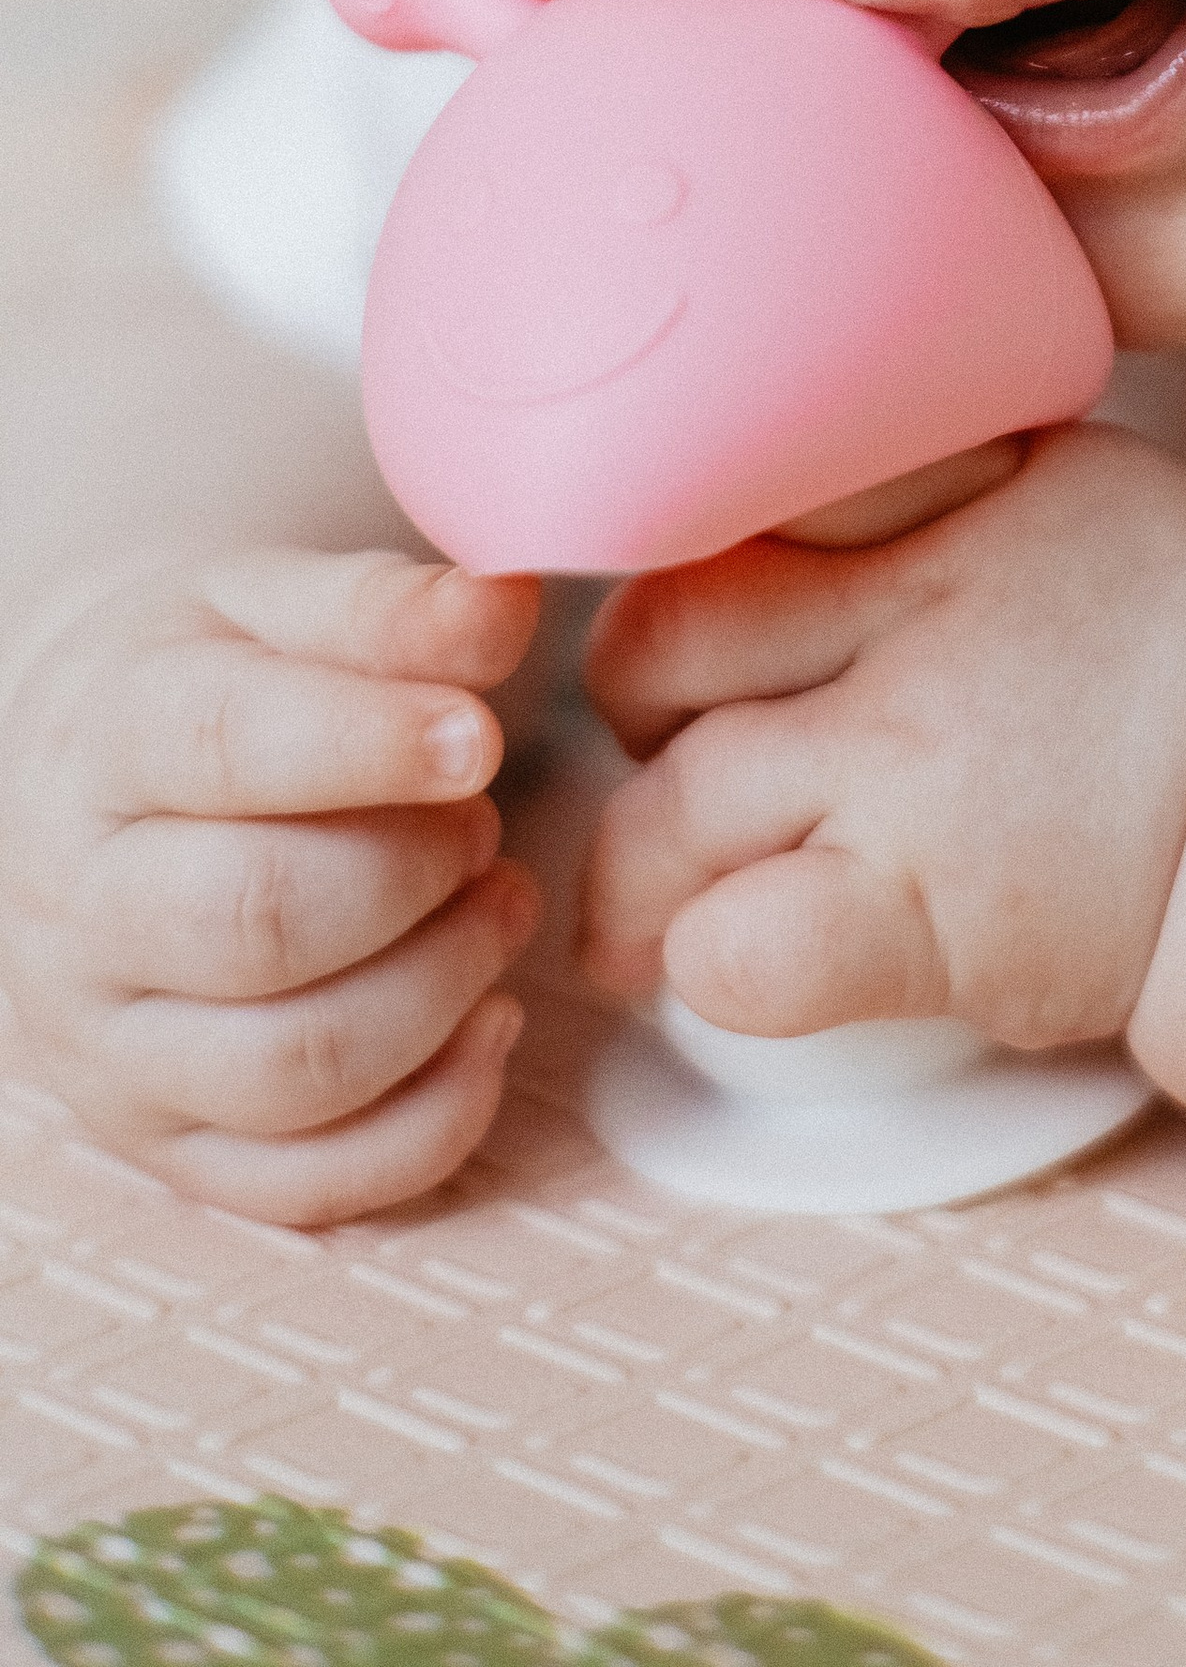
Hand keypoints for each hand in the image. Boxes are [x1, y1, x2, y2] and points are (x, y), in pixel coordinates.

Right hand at [0, 551, 543, 1222]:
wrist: (100, 774)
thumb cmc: (217, 679)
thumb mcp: (276, 602)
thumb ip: (389, 607)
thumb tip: (506, 607)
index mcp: (103, 743)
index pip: (226, 750)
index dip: (370, 745)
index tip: (482, 734)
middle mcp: (82, 910)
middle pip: (259, 922)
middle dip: (416, 873)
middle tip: (483, 822)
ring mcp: (111, 1046)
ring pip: (293, 1068)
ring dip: (442, 990)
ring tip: (499, 903)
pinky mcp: (167, 1145)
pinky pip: (307, 1181)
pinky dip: (433, 1119)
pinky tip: (491, 1021)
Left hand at [579, 425, 1185, 1049]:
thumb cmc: (1181, 646)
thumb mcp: (1064, 482)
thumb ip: (917, 465)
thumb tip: (753, 453)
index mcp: (956, 488)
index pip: (727, 493)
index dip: (680, 557)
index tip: (702, 617)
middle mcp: (929, 612)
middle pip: (657, 640)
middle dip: (638, 707)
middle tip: (682, 747)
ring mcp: (922, 768)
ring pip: (668, 805)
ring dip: (639, 864)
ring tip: (654, 895)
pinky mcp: (934, 916)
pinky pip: (739, 947)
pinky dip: (706, 961)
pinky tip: (725, 958)